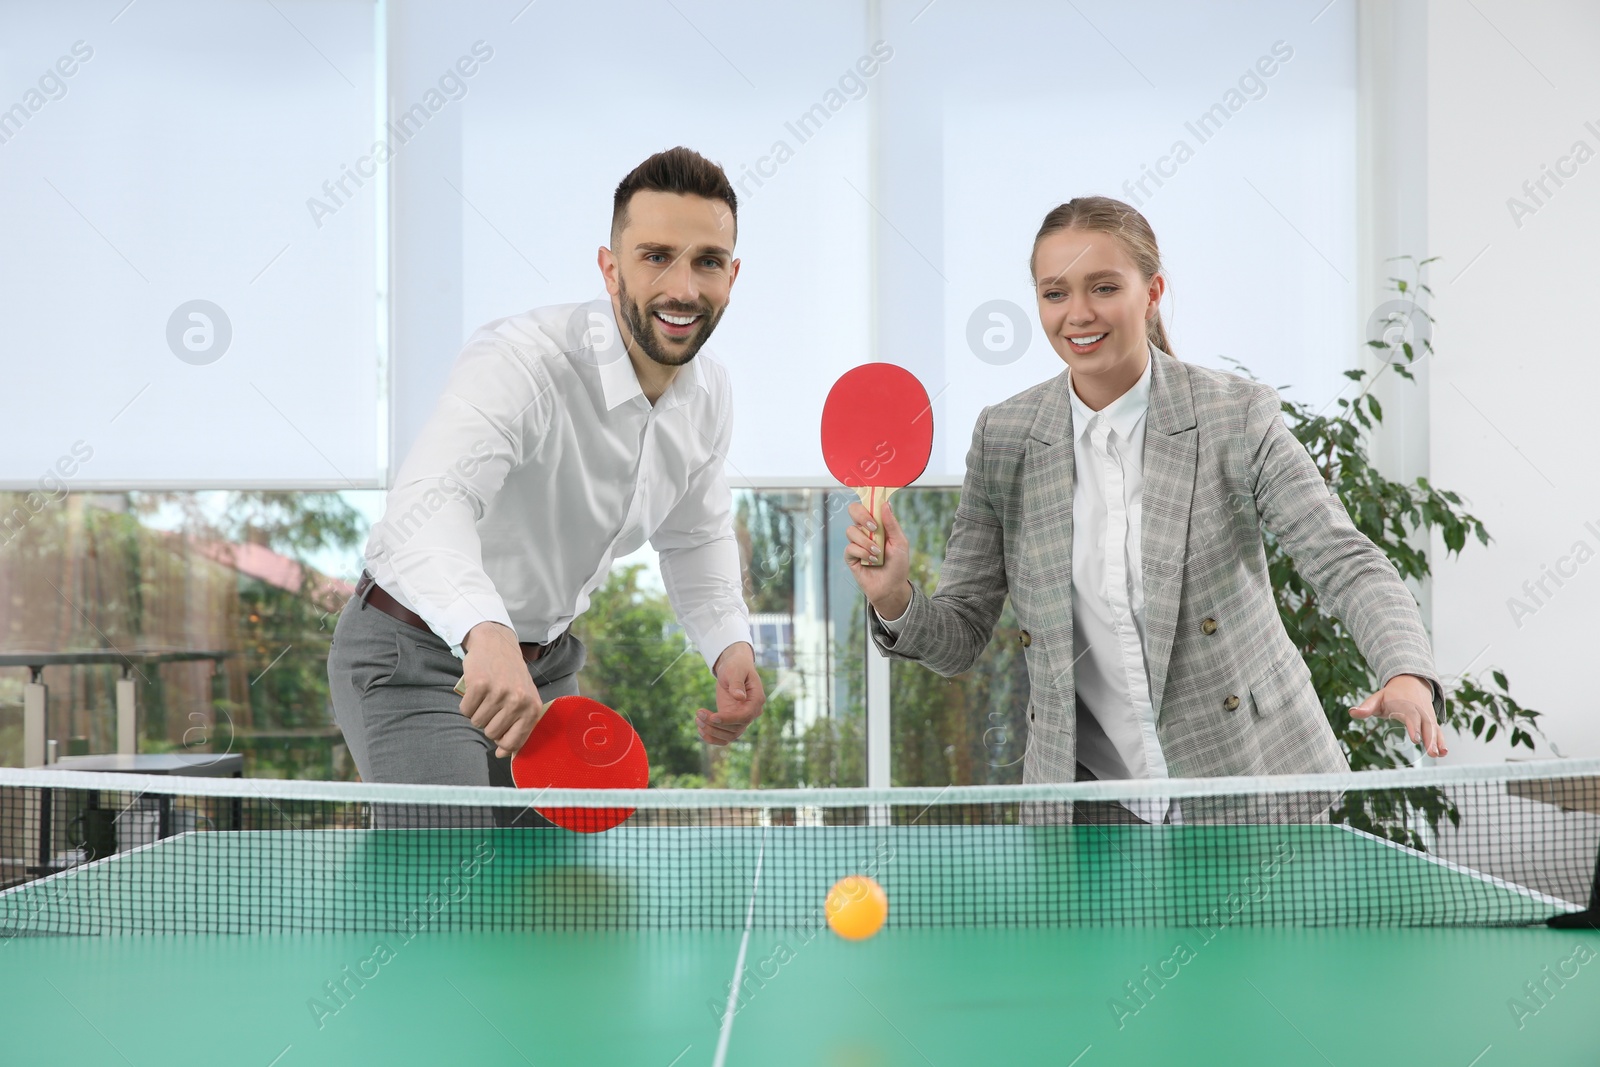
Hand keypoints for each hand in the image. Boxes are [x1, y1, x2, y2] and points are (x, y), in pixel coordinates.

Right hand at [458, 622, 544, 757]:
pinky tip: (475, 690)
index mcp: (532, 708)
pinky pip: (465, 710)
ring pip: (477, 722)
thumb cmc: (511, 676)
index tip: (500, 728)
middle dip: (488, 723)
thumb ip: (518, 728)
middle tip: (493, 704)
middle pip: (492, 734)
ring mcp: (499, 693)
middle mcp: (518, 701)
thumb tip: (502, 754)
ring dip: (477, 712)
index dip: (502, 741)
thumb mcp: (524, 700)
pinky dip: (467, 703)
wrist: (497, 644)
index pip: (513, 743)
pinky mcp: (480, 685)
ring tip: (486, 696)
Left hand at [698, 642, 764, 744]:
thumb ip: (737, 684)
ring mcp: (742, 718)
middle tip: (698, 715)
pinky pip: (725, 736)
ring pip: (729, 735)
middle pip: (736, 729)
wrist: (733, 667)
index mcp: (757, 699)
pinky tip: (700, 730)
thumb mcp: (735, 671)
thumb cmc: (736, 666)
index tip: (712, 717)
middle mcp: (751, 712)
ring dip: (712, 731)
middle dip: (715, 725)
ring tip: (697, 719)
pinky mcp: (732, 721)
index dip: (729, 719)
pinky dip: (713, 737)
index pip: (745, 716)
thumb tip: (740, 697)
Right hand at [844, 497, 912, 620]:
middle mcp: (865, 531)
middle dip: (861, 516)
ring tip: (877, 554)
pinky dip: (862, 553)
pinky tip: (872, 561)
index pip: (868, 505)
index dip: (868, 500)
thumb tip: (886, 504)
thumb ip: (892, 524)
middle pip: (853, 511)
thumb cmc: (898, 565)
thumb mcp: (900, 542)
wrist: (892, 588)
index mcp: (877, 524)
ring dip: (866, 542)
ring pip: (851, 531)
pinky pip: (850, 548)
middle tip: (873, 527)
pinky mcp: (851, 556)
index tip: (874, 503)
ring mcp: (857, 543)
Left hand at [1350, 674, 1447, 756]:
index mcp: (1404, 705)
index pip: (1410, 716)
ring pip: (1433, 728)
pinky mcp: (1432, 720)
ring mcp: (1427, 715)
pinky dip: (1442, 740)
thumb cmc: (1392, 694)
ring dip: (1438, 742)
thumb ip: (1366, 707)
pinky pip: (1438, 730)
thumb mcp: (1377, 698)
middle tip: (1431, 753)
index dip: (1414, 727)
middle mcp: (1418, 710)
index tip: (1415, 739)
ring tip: (1439, 754)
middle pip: (1425, 725)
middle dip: (1429, 739)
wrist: (1411, 682)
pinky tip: (1444, 752)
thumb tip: (1352, 712)